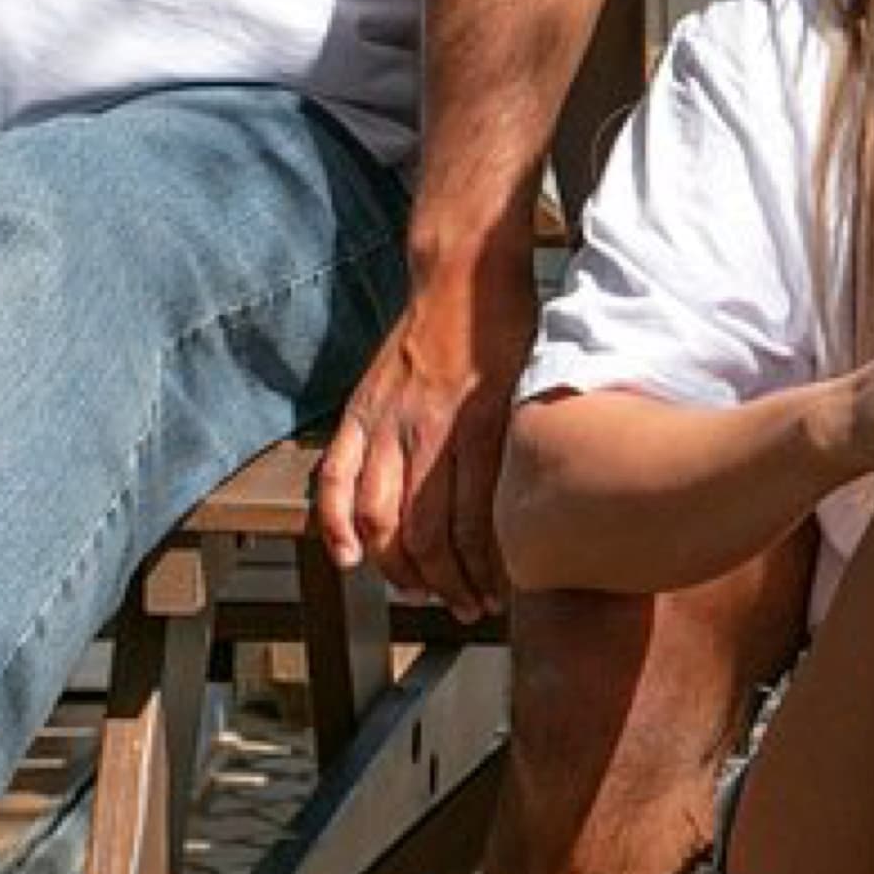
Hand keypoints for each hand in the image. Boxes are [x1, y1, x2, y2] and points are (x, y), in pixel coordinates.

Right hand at [314, 247, 537, 623]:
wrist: (462, 268)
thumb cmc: (508, 325)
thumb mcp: (535, 381)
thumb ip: (524, 441)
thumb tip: (538, 503)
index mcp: (482, 419)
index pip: (474, 518)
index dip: (482, 569)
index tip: (496, 595)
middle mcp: (431, 424)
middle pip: (428, 529)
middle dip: (446, 581)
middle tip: (463, 605)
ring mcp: (389, 417)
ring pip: (380, 515)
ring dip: (397, 566)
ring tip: (420, 589)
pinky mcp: (361, 408)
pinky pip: (335, 477)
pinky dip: (335, 523)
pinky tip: (351, 557)